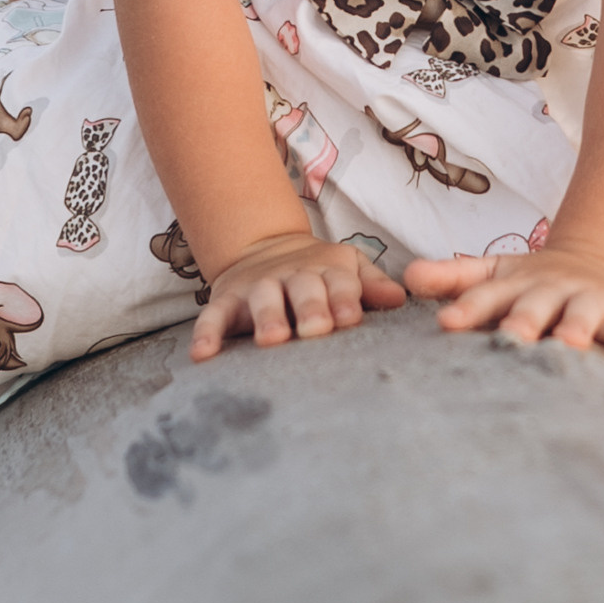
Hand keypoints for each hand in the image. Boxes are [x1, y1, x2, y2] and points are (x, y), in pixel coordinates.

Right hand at [189, 230, 408, 359]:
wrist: (264, 247)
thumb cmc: (319, 273)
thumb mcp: (348, 269)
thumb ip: (371, 285)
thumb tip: (400, 297)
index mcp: (327, 270)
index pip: (340, 282)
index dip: (345, 298)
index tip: (351, 317)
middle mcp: (292, 276)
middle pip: (302, 289)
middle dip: (310, 308)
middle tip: (317, 330)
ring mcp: (258, 287)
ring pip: (262, 299)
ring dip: (267, 317)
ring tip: (272, 340)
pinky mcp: (226, 300)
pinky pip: (213, 316)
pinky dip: (207, 333)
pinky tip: (202, 355)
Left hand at [406, 241, 603, 370]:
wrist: (597, 265)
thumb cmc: (531, 285)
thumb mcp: (494, 275)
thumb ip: (452, 278)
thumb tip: (406, 277)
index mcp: (514, 285)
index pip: (487, 294)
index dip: (468, 307)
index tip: (446, 322)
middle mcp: (551, 291)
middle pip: (534, 304)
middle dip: (524, 320)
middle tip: (511, 338)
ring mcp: (589, 302)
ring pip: (582, 315)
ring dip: (576, 328)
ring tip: (569, 344)